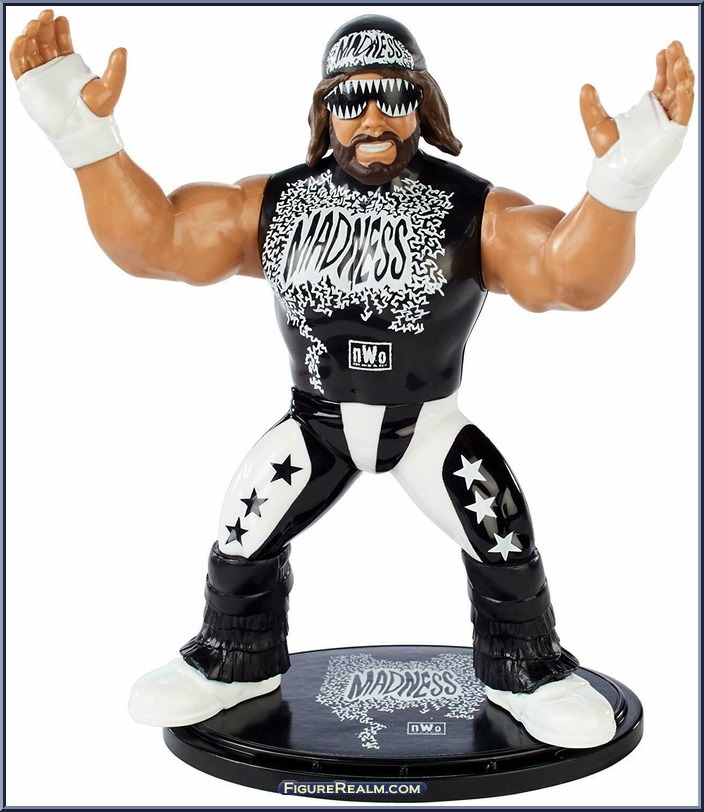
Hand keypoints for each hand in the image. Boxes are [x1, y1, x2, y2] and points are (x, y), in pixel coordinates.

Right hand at [10, 9, 126, 116]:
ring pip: (30, 49)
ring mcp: (41, 76)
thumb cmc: (96, 113)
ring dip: (30, 34)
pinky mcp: (30, 85)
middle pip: (44, 41)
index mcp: (70, 66)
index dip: (59, 28)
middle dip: (43, 26)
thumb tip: (123, 49)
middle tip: (47, 14)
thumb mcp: (110, 88)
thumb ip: (117, 69)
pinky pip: (19, 64)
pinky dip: (18, 50)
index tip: (61, 17)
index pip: (61, 41)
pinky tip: (23, 39)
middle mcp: (53, 69)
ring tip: (35, 24)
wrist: (83, 131)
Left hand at [579, 41, 694, 157]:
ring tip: (678, 55)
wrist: (614, 174)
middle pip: (675, 83)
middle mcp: (664, 114)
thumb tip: (585, 87)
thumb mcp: (596, 124)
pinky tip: (683, 77)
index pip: (662, 83)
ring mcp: (670, 123)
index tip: (662, 50)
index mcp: (650, 110)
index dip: (664, 66)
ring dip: (683, 73)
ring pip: (682, 92)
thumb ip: (590, 106)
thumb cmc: (609, 154)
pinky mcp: (674, 132)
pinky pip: (685, 108)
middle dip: (676, 62)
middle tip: (674, 44)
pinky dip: (685, 92)